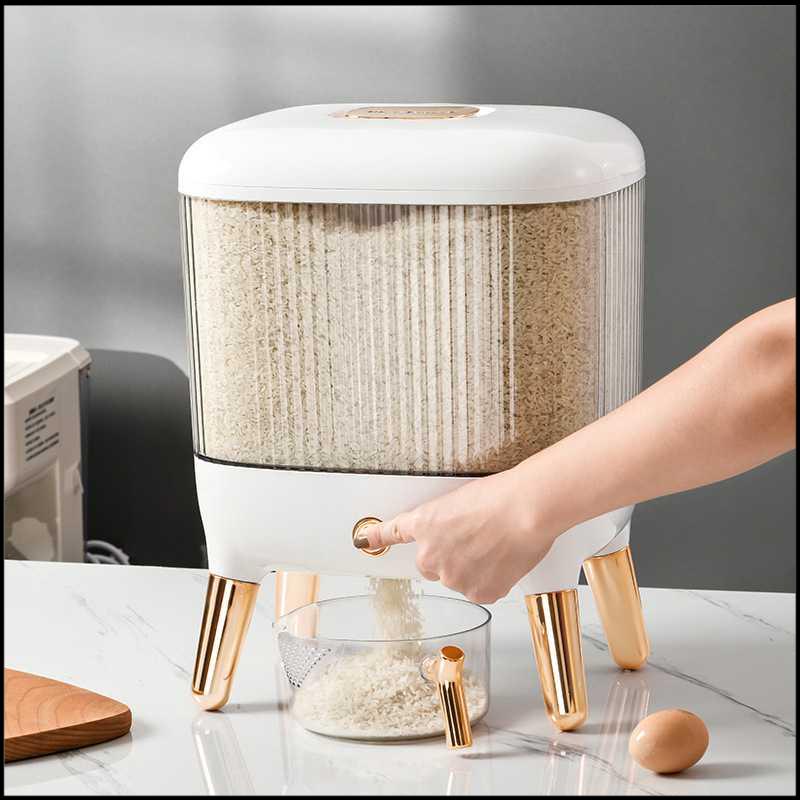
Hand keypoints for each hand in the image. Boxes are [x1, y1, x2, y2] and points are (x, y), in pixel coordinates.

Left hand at [356, 467, 558, 603]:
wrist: (525, 512)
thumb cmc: (500, 498)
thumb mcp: (460, 501)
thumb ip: (446, 524)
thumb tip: (455, 537)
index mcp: (424, 525)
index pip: (393, 533)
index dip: (379, 537)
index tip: (365, 541)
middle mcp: (430, 556)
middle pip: (433, 565)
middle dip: (451, 557)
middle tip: (478, 540)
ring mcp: (452, 578)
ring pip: (459, 579)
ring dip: (474, 569)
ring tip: (496, 546)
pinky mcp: (476, 593)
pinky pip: (481, 590)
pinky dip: (493, 580)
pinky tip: (504, 561)